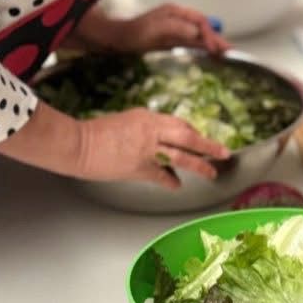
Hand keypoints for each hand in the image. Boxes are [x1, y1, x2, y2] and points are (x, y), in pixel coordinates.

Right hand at [76, 108, 230, 190]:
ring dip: (200, 164)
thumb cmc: (96, 132)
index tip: (202, 140)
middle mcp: (152, 130)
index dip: (194, 134)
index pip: (179, 124)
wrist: (78, 143)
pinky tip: (176, 185)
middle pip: (188, 136)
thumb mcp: (126, 121)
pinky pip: (162, 175)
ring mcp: (147, 149)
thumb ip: (146, 129)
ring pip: (182, 156)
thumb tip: (159, 140)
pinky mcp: (139, 166)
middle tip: (224, 152)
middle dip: (208, 145)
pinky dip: (171, 181)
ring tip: (211, 172)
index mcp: (148, 117)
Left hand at [79, 4, 229, 56]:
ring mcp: (174, 29)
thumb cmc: (134, 34)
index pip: (199, 21)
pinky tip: (208, 55)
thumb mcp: (156, 29)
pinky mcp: (170, 39)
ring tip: (225, 55)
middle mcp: (177, 18)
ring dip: (211, 44)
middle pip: (202, 27)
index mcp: (175, 12)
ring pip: (198, 35)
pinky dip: (202, 48)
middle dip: (216, 38)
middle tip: (230, 52)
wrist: (115, 40)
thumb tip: (197, 32)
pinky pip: (191, 42)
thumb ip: (177, 28)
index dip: (209, 34)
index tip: (215, 48)